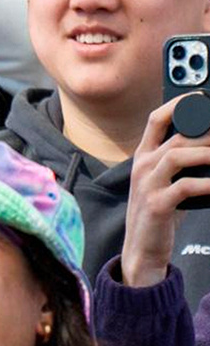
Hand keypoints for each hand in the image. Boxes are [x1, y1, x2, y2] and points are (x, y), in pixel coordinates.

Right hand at [120, 96, 209, 286]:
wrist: (142, 250)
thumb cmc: (160, 213)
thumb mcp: (165, 182)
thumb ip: (180, 161)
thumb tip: (208, 143)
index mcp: (144, 157)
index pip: (156, 119)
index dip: (178, 104)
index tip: (200, 96)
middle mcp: (143, 166)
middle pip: (177, 136)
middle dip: (206, 132)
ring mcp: (148, 184)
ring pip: (179, 155)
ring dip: (207, 154)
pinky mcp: (157, 204)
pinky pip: (186, 186)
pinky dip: (207, 183)